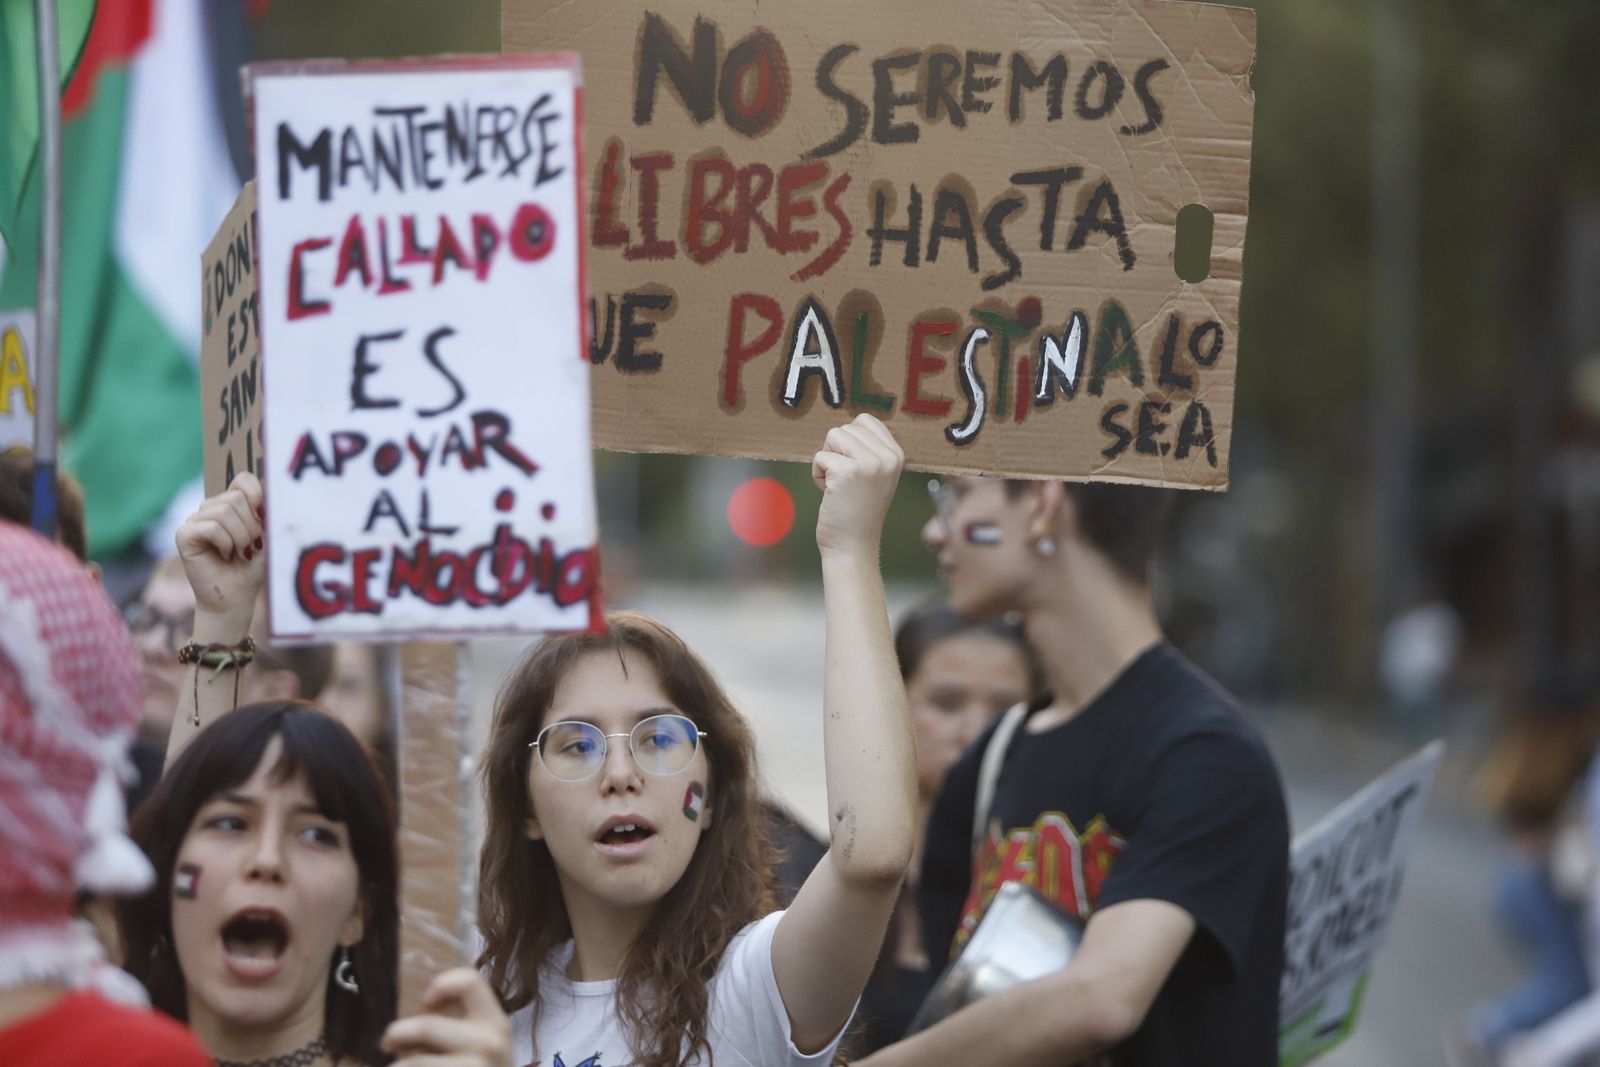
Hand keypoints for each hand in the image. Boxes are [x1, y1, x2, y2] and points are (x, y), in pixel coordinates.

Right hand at [174, 472, 263, 637]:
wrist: (237, 597)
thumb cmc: (254, 567)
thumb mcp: (269, 536)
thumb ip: (271, 512)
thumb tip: (275, 488)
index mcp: (233, 503)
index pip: (244, 479)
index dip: (258, 495)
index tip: (265, 519)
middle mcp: (212, 507)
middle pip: (236, 498)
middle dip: (252, 526)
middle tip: (250, 547)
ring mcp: (196, 519)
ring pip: (224, 511)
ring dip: (240, 537)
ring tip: (239, 553)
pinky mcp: (184, 534)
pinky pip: (210, 527)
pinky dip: (225, 543)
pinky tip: (225, 556)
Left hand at [381, 968, 512, 1066]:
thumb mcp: (484, 1045)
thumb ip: (459, 1026)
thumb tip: (412, 1015)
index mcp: (495, 1023)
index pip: (470, 982)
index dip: (442, 983)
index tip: (425, 1000)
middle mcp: (487, 1045)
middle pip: (426, 1027)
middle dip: (396, 1033)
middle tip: (387, 1042)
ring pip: (412, 1063)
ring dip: (397, 1066)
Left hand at [811, 414, 903, 559]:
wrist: (854, 546)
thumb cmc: (858, 511)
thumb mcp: (876, 475)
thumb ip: (870, 449)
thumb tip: (848, 425)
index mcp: (896, 454)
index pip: (865, 420)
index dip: (849, 441)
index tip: (854, 469)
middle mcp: (886, 457)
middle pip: (846, 427)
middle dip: (836, 451)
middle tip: (845, 481)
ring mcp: (869, 463)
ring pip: (832, 436)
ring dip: (827, 460)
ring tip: (838, 485)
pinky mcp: (847, 472)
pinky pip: (820, 456)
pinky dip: (818, 474)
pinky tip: (830, 493)